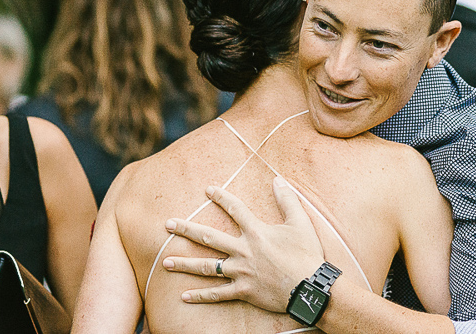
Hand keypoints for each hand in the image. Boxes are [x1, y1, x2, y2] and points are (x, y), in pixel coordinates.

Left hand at [161, 176, 325, 310]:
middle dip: (186, 229)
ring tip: (166, 261)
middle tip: (168, 224)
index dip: (221, 197)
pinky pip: (217, 294)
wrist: (309, 287)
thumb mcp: (301, 222)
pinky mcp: (243, 291)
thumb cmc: (307, 254)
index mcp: (257, 232)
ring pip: (207, 267)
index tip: (207, 189)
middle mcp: (243, 251)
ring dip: (185, 263)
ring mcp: (241, 272)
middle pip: (209, 237)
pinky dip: (201, 296)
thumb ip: (287, 199)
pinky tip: (184, 295)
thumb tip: (278, 179)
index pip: (235, 208)